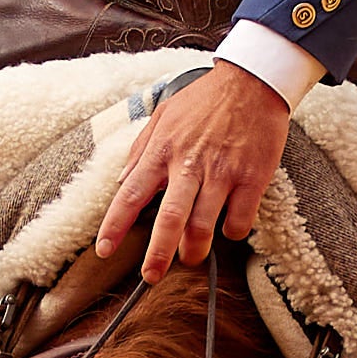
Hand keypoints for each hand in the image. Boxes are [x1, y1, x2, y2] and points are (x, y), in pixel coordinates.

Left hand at [95, 67, 291, 282]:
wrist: (252, 81)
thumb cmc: (206, 99)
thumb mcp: (164, 115)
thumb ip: (141, 149)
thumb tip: (121, 181)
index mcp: (163, 150)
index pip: (130, 194)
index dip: (115, 226)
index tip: (104, 250)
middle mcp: (190, 165)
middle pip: (168, 220)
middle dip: (157, 255)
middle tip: (151, 276)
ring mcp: (223, 173)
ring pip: (204, 225)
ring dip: (195, 249)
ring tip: (192, 256)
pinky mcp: (253, 178)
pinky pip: (240, 220)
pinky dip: (232, 232)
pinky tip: (228, 228)